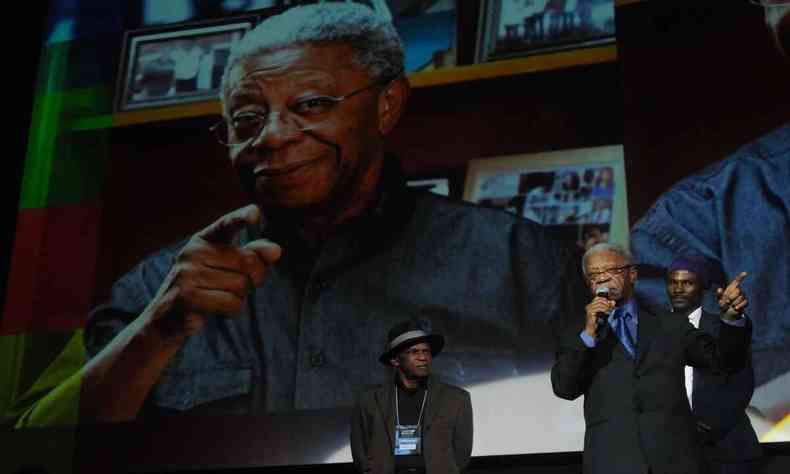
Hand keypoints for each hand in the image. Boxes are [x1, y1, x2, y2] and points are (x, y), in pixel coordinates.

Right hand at [144, 205, 281, 339]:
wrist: (166, 322)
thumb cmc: (205, 291)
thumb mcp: (227, 270)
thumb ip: (253, 257)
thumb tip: (276, 250)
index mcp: (203, 240)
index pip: (226, 224)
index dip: (242, 217)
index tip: (256, 213)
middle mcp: (193, 252)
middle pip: (248, 262)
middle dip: (254, 279)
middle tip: (239, 289)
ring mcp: (187, 273)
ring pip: (242, 285)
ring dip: (240, 299)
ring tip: (219, 300)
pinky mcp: (187, 296)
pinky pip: (231, 303)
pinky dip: (230, 311)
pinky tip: (212, 311)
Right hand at [584, 296, 614, 338]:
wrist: (593, 328)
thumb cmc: (598, 320)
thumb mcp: (604, 312)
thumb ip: (608, 306)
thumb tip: (613, 302)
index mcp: (591, 305)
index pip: (598, 298)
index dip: (605, 300)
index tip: (610, 304)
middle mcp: (589, 306)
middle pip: (599, 300)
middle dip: (606, 303)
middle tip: (611, 307)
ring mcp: (589, 309)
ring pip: (599, 304)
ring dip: (606, 307)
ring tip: (609, 310)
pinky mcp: (590, 313)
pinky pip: (598, 308)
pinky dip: (604, 309)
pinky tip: (607, 312)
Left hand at [717, 272, 747, 319]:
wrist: (727, 312)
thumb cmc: (722, 303)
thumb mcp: (719, 298)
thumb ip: (719, 294)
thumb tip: (719, 289)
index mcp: (731, 288)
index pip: (737, 281)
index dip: (741, 277)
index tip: (745, 273)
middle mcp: (738, 290)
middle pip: (738, 290)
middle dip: (732, 296)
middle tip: (727, 301)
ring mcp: (743, 296)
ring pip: (741, 297)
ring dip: (734, 302)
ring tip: (730, 305)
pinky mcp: (745, 302)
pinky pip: (745, 302)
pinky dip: (739, 306)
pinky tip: (735, 308)